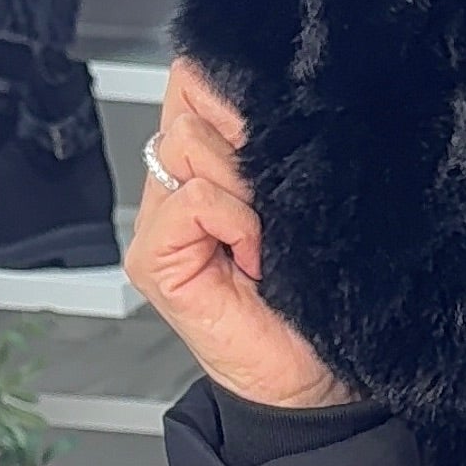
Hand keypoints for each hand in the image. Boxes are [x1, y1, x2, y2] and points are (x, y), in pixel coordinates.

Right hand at [125, 61, 352, 408]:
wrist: (311, 380)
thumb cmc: (310, 303)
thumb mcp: (294, 208)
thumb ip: (268, 154)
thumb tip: (270, 97)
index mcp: (205, 170)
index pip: (194, 85)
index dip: (232, 93)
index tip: (274, 136)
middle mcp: (173, 193)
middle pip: (188, 103)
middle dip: (243, 140)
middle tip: (272, 198)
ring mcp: (158, 228)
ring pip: (186, 144)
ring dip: (241, 186)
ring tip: (264, 237)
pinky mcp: (154, 261)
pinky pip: (191, 198)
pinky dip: (232, 220)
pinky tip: (252, 257)